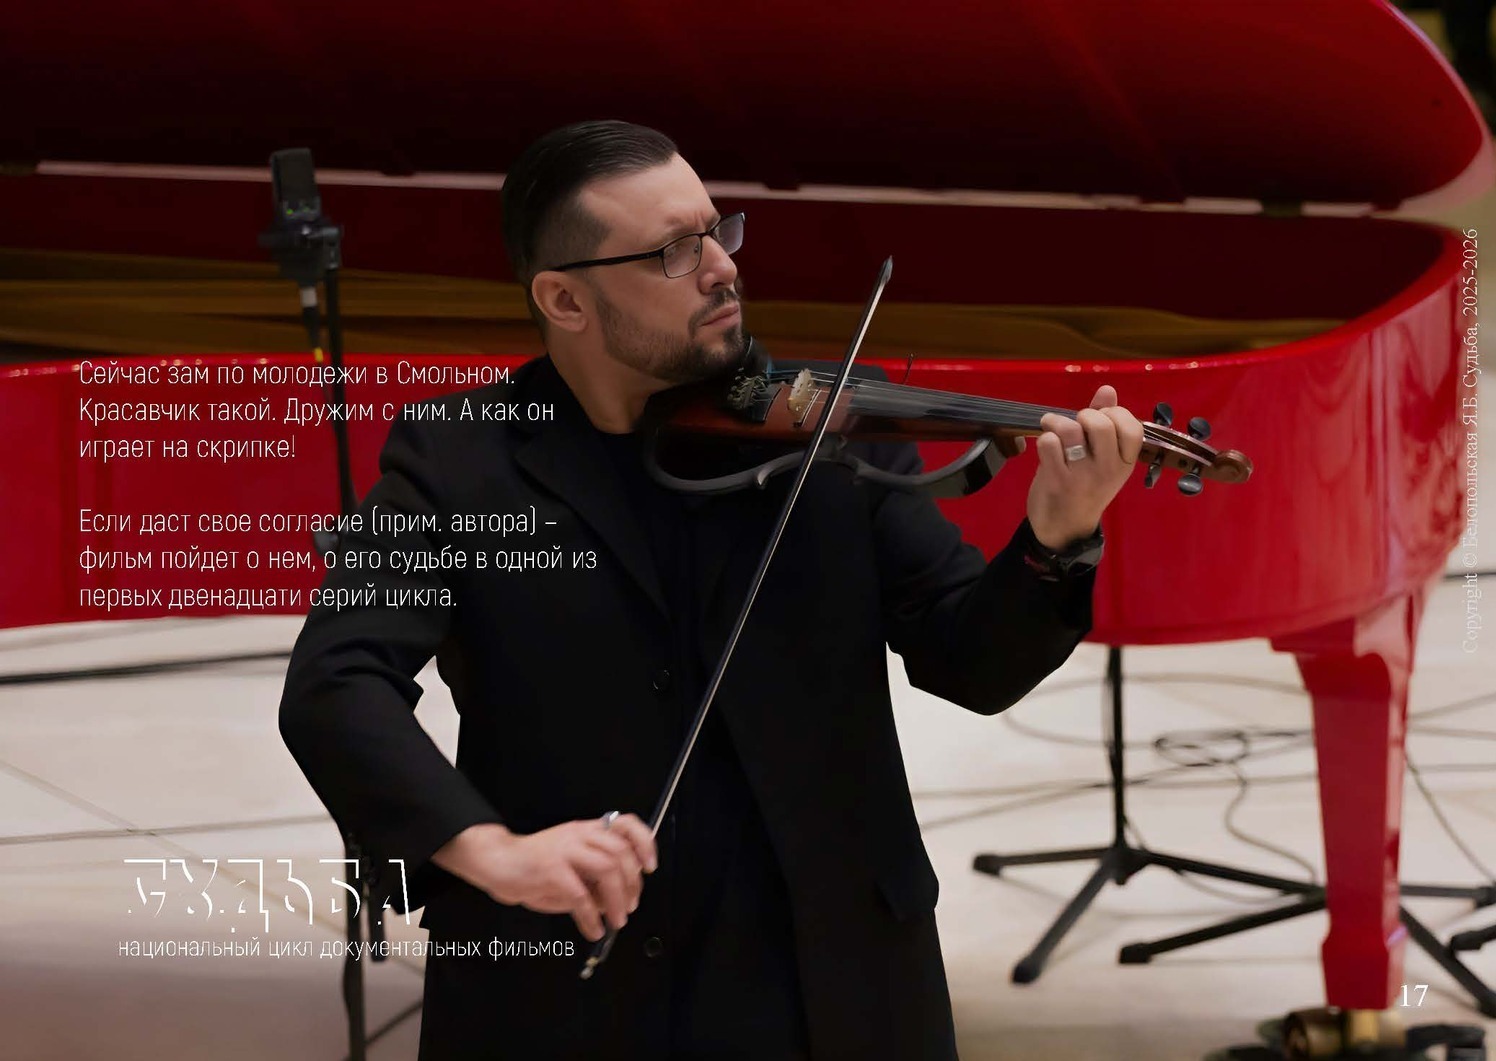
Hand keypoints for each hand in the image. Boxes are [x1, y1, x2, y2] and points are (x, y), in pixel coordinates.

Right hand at [431, 816, 656, 941]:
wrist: (498, 861)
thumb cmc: (534, 866)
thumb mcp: (570, 865)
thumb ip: (593, 878)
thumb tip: (618, 900)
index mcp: (586, 830)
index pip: (625, 824)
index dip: (644, 843)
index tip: (650, 866)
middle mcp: (578, 835)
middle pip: (620, 852)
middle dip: (633, 884)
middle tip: (631, 906)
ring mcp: (564, 850)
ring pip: (606, 869)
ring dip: (617, 900)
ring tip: (616, 920)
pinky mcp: (550, 870)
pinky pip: (580, 896)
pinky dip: (591, 916)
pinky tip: (592, 928)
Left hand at [1026, 385, 1142, 548]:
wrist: (1065, 528)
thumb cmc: (1084, 487)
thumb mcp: (1102, 459)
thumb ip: (1106, 422)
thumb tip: (1107, 390)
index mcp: (1125, 462)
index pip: (1132, 427)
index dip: (1114, 413)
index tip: (1102, 418)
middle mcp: (1108, 469)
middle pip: (1101, 424)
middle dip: (1084, 415)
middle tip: (1076, 424)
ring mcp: (1083, 476)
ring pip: (1071, 430)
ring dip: (1057, 422)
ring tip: (1053, 428)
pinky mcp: (1057, 481)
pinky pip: (1049, 444)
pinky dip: (1044, 439)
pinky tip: (1045, 446)